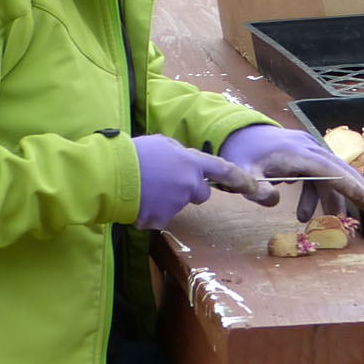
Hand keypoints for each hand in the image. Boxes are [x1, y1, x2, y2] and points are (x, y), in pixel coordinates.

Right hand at [132, 135, 251, 229]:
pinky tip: (139, 202)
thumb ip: (180, 155)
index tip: (253, 186)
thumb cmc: (133, 154)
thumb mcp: (161, 144)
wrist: (110, 175)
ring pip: (178, 205)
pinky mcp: (162, 219)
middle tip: (165, 182)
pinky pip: (161, 218)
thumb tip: (186, 162)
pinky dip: (151, 213)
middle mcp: (189, 184)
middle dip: (189, 191)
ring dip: (166, 201)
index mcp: (191, 163)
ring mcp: (176, 204)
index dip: (240, 179)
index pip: (223, 170)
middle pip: (201, 194)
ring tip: (145, 188)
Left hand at [219, 123, 363, 220]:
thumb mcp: (241, 173)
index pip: (330, 171)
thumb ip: (256, 189)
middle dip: (357, 189)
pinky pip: (319, 173)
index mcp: (297, 154)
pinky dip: (317, 192)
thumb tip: (273, 203)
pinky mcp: (304, 154)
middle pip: (340, 168)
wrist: (236, 131)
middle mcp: (309, 148)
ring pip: (331, 172)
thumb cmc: (240, 152)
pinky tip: (303, 211)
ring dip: (331, 197)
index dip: (350, 187)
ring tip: (329, 219)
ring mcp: (308, 149)